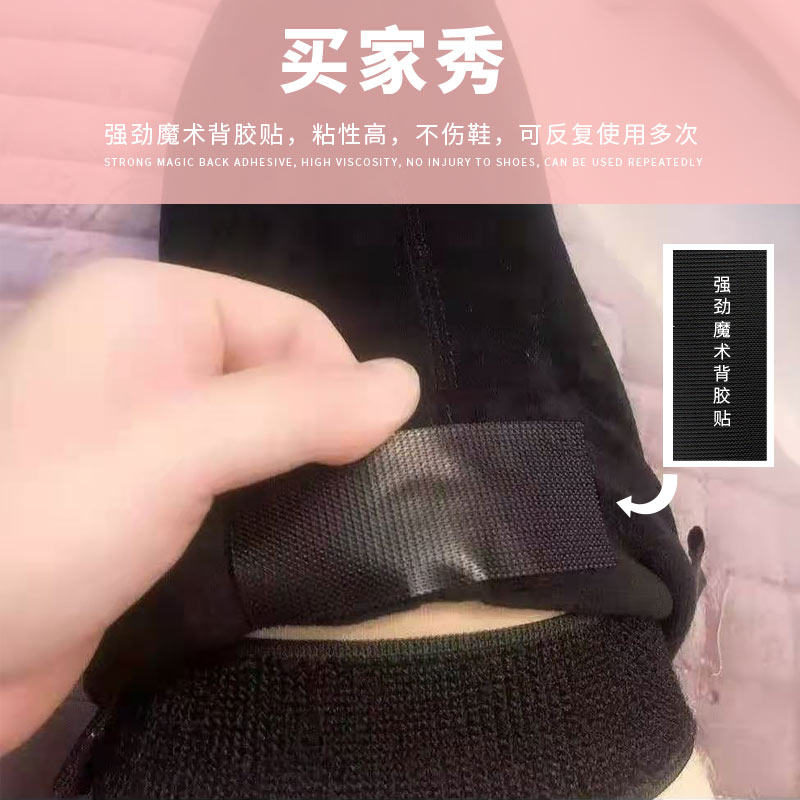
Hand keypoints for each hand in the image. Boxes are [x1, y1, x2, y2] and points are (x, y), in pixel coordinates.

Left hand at [0, 259, 418, 752]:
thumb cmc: (49, 518)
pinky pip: (222, 478)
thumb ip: (301, 410)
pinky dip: (255, 504)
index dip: (337, 386)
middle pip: (274, 376)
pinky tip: (270, 544)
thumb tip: (409, 382)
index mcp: (148, 304)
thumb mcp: (184, 448)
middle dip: (313, 434)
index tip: (362, 465)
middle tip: (335, 505)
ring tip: (314, 530)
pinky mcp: (133, 490)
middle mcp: (140, 351)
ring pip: (252, 433)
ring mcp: (133, 424)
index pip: (291, 323)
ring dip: (289, 476)